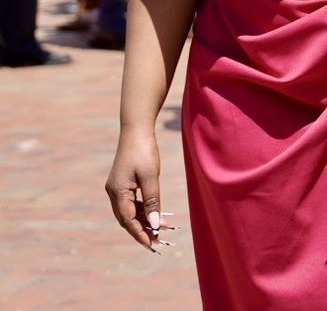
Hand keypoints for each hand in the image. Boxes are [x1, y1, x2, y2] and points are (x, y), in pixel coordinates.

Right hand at [106, 130, 172, 251]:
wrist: (136, 130)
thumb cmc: (144, 151)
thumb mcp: (150, 177)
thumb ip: (153, 200)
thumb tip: (155, 223)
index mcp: (117, 192)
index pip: (128, 220)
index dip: (140, 234)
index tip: (152, 245)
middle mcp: (113, 193)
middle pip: (127, 219)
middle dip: (143, 231)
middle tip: (159, 241)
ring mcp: (117, 188)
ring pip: (130, 211)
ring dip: (144, 220)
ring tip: (163, 228)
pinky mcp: (123, 183)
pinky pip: (132, 202)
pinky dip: (143, 209)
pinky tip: (156, 213)